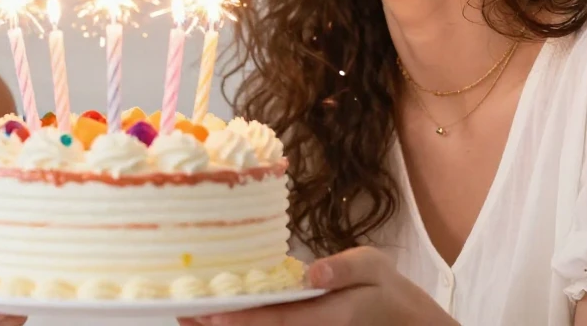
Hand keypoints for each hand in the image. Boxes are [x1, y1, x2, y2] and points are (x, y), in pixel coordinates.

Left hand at [179, 248, 454, 325]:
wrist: (405, 323)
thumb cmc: (387, 290)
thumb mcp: (374, 267)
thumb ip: (345, 269)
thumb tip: (313, 272)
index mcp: (328, 317)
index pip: (276, 321)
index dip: (240, 319)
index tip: (207, 314)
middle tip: (181, 315)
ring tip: (188, 318)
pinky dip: (243, 325)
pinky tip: (215, 318)